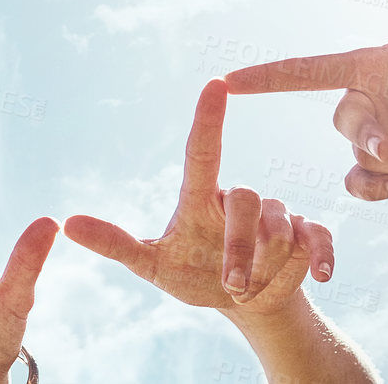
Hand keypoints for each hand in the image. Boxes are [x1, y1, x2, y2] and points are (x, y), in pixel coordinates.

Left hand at [65, 80, 332, 315]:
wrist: (243, 303)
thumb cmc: (192, 274)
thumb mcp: (151, 265)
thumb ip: (115, 243)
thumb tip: (67, 222)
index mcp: (200, 198)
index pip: (202, 151)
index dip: (208, 118)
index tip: (213, 84)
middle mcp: (238, 198)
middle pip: (247, 201)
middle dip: (240, 247)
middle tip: (232, 284)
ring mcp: (276, 215)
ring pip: (280, 224)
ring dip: (268, 263)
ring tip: (250, 289)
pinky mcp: (306, 236)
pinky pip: (317, 236)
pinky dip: (320, 256)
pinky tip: (321, 276)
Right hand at [226, 0, 387, 200]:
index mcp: (363, 67)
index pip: (304, 71)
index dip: (265, 76)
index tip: (227, 80)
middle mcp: (361, 101)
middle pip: (342, 120)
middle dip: (367, 135)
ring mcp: (370, 136)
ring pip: (363, 155)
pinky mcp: (383, 168)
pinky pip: (359, 183)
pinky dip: (377, 190)